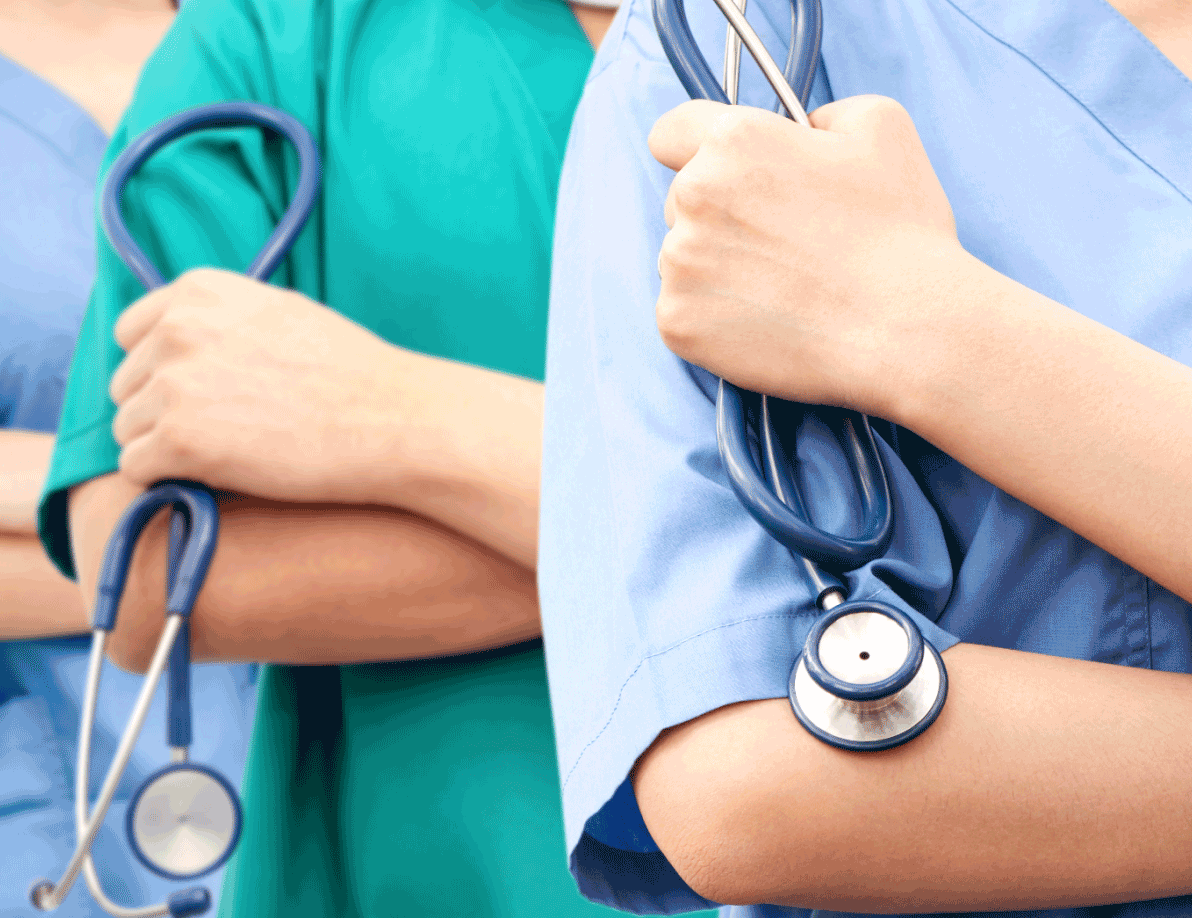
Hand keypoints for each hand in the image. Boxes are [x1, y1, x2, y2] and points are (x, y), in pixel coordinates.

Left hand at [110, 269, 416, 503]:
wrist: (392, 419)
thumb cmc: (351, 373)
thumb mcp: (280, 312)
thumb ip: (220, 318)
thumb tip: (178, 344)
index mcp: (200, 290)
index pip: (131, 333)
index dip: (164, 369)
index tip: (204, 391)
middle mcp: (177, 329)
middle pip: (127, 385)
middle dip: (165, 410)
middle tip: (229, 427)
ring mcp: (175, 384)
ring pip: (129, 429)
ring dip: (168, 447)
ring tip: (232, 451)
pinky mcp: (179, 440)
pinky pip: (138, 468)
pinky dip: (171, 478)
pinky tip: (221, 473)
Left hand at [649, 96, 971, 419]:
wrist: (904, 330)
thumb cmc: (899, 232)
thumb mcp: (882, 127)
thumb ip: (822, 114)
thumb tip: (801, 129)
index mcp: (734, 141)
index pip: (671, 133)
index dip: (693, 150)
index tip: (720, 175)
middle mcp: (694, 195)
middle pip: (681, 201)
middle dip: (719, 216)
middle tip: (781, 245)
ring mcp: (679, 263)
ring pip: (681, 259)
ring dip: (716, 269)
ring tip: (781, 289)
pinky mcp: (676, 322)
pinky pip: (682, 312)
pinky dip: (713, 320)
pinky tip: (766, 322)